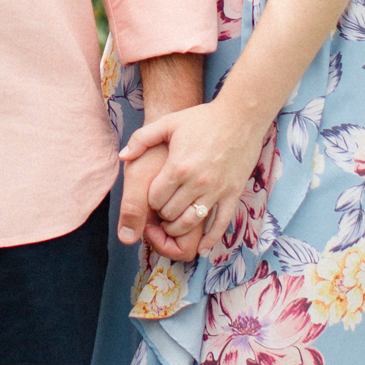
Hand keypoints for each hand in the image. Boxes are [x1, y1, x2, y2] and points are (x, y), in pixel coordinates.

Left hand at [120, 99, 265, 255]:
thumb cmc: (203, 118)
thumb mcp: (169, 123)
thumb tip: (123, 157)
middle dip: (163, 215)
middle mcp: (196, 183)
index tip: (154, 196)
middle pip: (170, 214)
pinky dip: (210, 240)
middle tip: (163, 210)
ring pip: (191, 223)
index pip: (155, 200)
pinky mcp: (233, 194)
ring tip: (175, 221)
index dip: (151, 201)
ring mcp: (216, 190)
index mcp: (178, 167)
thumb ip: (142, 139)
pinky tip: (201, 248)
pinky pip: (220, 224)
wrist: (241, 116)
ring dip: (179, 227)